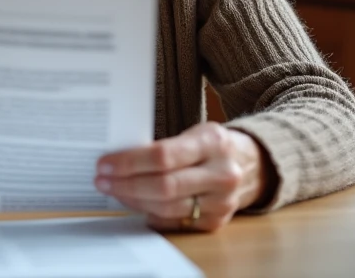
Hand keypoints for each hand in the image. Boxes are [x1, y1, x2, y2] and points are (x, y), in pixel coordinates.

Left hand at [94, 122, 268, 232]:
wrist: (252, 165)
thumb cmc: (212, 145)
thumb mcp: (195, 132)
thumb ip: (164, 145)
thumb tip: (118, 159)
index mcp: (213, 142)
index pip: (163, 156)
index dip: (130, 162)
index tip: (105, 163)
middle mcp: (222, 174)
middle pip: (164, 186)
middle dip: (126, 184)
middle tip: (102, 180)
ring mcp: (222, 202)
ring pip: (167, 207)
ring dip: (133, 200)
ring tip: (113, 190)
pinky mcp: (217, 222)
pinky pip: (174, 222)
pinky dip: (150, 214)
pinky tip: (135, 203)